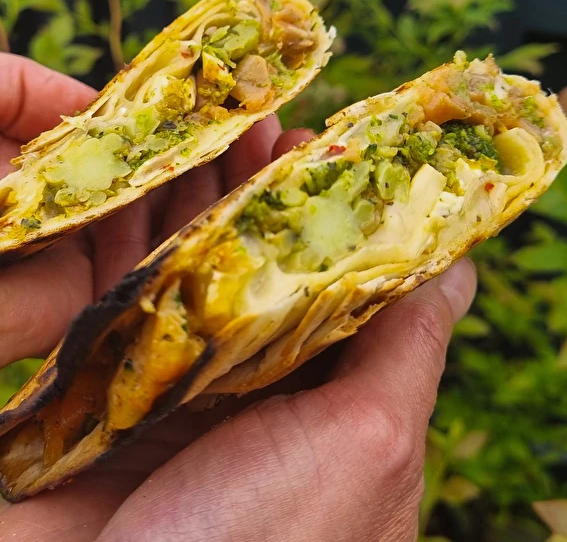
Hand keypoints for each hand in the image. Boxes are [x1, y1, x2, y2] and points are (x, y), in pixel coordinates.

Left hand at [0, 10, 281, 404]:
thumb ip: (17, 81)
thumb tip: (93, 102)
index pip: (103, 138)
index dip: (163, 117)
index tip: (224, 95)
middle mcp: (34, 212)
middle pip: (138, 185)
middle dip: (205, 155)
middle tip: (272, 125)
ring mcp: (49, 266)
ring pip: (148, 230)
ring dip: (212, 190)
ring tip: (274, 150)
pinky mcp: (59, 315)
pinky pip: (135, 276)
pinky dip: (187, 240)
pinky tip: (238, 197)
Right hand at [0, 129, 477, 540]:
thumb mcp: (363, 444)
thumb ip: (404, 352)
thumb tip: (463, 272)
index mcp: (333, 406)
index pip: (345, 285)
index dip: (339, 211)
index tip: (333, 143)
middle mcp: (258, 396)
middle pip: (261, 271)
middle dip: (257, 195)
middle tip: (258, 122)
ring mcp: (178, 393)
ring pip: (186, 275)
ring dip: (189, 202)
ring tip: (199, 131)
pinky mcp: (103, 397)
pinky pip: (112, 302)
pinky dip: (117, 243)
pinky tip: (124, 186)